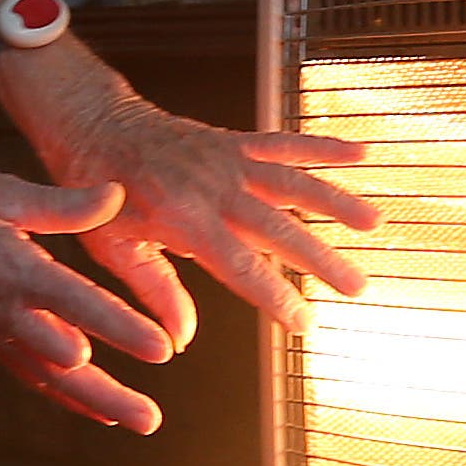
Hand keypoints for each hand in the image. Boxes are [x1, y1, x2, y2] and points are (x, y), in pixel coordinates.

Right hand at [0, 161, 183, 433]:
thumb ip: (61, 204)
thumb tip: (115, 195)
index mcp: (13, 270)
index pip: (78, 304)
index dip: (121, 328)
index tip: (162, 349)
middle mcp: (3, 311)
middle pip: (65, 362)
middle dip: (111, 391)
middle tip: (152, 419)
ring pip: (49, 378)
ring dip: (94, 402)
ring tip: (138, 421)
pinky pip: (28, 375)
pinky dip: (62, 394)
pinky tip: (96, 410)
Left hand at [5, 59, 378, 351]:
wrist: (92, 126)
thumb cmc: (97, 196)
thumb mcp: (112, 250)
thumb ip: (155, 291)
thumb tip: (182, 340)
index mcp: (182, 219)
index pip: (241, 267)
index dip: (276, 298)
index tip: (305, 323)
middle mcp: (213, 187)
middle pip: (279, 228)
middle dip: (321, 259)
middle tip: (357, 287)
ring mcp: (227, 160)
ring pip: (292, 182)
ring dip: (336, 201)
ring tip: (374, 222)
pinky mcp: (233, 142)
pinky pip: (283, 143)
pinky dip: (323, 146)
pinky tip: (363, 152)